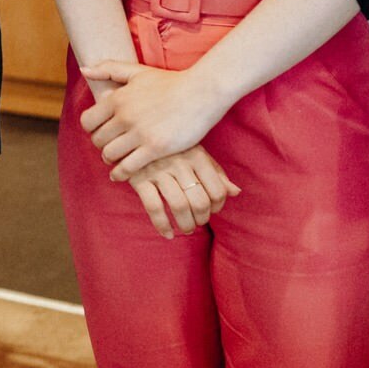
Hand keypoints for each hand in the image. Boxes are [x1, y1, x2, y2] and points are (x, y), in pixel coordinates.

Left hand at [80, 60, 235, 179]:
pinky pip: (128, 167)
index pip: (88, 121)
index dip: (91, 129)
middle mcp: (124, 115)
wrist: (201, 93)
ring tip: (116, 160)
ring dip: (110, 160)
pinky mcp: (155, 148)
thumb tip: (85, 70)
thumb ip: (108, 69)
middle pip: (97, 140)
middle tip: (108, 148)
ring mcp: (139, 133)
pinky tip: (121, 174)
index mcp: (117, 98)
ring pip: (110, 155)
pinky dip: (121, 173)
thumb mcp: (137, 71)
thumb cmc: (169, 82)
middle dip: (101, 145)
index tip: (99, 132)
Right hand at [123, 145, 240, 238]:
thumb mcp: (195, 153)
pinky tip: (167, 234)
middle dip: (201, 219)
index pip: (217, 191)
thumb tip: (236, 192)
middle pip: (200, 202)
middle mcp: (178, 162)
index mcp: (196, 155)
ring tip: (185, 228)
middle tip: (198, 222)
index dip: (218, 207)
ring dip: (186, 225)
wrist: (132, 134)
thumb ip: (216, 172)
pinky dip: (162, 225)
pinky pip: (154, 208)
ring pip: (179, 207)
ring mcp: (157, 170)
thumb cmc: (171, 148)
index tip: (211, 211)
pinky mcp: (138, 178)